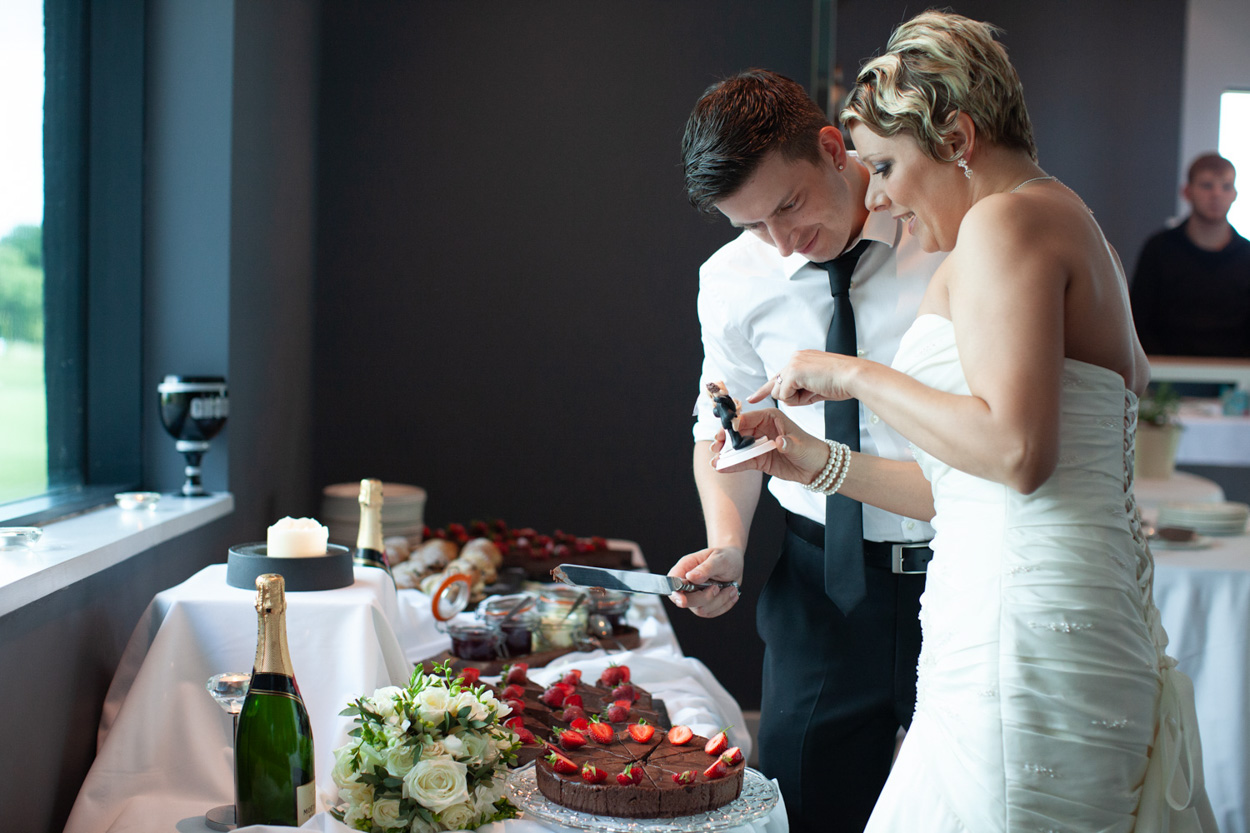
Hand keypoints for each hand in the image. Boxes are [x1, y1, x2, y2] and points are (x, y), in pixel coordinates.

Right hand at [668, 546, 742, 617]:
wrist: (734, 563)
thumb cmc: (725, 557)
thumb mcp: (719, 559)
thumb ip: (705, 568)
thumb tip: (691, 577)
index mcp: (685, 568)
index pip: (672, 583)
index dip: (676, 593)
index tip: (683, 598)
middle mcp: (686, 584)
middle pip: (685, 601)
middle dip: (705, 598)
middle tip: (717, 587)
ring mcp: (694, 597)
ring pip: (701, 610)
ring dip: (719, 601)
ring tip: (731, 588)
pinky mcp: (704, 605)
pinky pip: (712, 613)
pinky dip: (725, 605)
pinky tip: (731, 593)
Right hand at [711, 408, 830, 485]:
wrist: (816, 468)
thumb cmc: (810, 450)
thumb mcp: (800, 445)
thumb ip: (788, 443)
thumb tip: (779, 442)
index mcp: (771, 418)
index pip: (749, 418)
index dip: (735, 424)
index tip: (725, 431)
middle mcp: (762, 428)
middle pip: (738, 432)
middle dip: (726, 439)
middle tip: (716, 446)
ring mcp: (759, 444)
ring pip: (738, 447)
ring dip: (726, 453)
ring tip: (715, 460)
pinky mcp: (759, 458)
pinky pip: (743, 460)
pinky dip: (733, 464)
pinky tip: (722, 468)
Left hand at [747, 349, 859, 405]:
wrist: (853, 377)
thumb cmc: (841, 383)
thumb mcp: (817, 386)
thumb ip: (800, 390)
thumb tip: (788, 398)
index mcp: (802, 359)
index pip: (780, 376)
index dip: (766, 389)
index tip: (752, 398)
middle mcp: (795, 358)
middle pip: (776, 385)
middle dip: (788, 396)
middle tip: (809, 393)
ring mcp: (793, 363)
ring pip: (779, 393)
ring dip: (796, 399)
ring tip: (816, 391)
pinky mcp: (794, 372)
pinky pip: (784, 395)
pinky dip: (797, 399)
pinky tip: (812, 391)